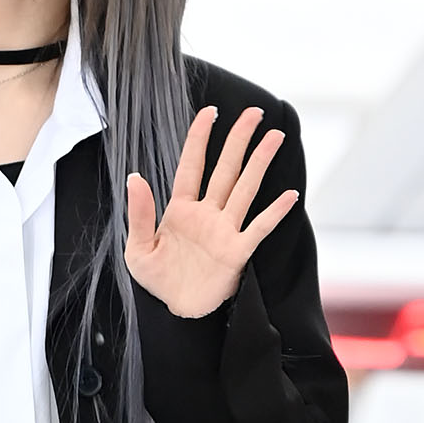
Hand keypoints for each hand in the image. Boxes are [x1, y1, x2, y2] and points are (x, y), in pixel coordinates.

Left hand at [124, 104, 297, 317]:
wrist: (176, 310)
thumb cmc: (157, 279)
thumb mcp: (137, 249)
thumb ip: (140, 214)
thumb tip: (135, 177)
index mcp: (180, 210)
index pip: (191, 166)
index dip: (199, 138)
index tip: (210, 112)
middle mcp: (206, 214)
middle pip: (225, 169)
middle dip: (238, 140)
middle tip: (253, 113)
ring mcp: (224, 231)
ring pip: (244, 189)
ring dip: (259, 163)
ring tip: (275, 137)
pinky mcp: (236, 252)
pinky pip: (258, 229)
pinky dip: (273, 213)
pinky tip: (288, 196)